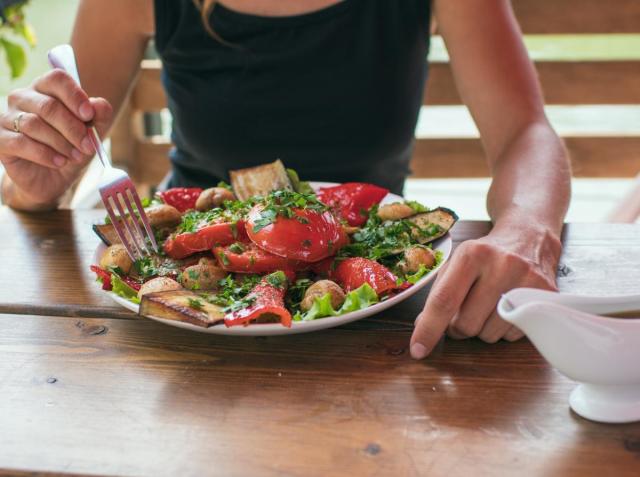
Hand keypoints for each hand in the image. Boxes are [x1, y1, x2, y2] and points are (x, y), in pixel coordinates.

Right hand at [0, 69, 111, 206]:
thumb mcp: (91, 134)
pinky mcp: (0, 139)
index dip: (75, 96)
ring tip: (75, 157)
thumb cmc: (71, 148)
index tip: (89, 115)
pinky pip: (20, 142)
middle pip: (48, 105)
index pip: (57, 79)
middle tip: (87, 146)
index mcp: (46, 89)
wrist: (53, 178)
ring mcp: (8, 118)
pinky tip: (59, 162)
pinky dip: (44, 154)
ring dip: (60, 143)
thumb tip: (99, 105)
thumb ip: (99, 116)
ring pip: (34, 124)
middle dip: (73, 128)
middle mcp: (23, 98)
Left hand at [410, 222, 561, 358]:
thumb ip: (438, 294)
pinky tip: (507, 306)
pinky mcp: (547, 295)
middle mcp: (502, 265)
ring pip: (489, 334)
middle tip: (463, 312)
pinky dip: (504, 328)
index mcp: (472, 254)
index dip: (429, 329)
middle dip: (458, 327)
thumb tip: (423, 328)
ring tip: (488, 306)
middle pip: (466, 324)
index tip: (417, 350)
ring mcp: (527, 280)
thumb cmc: (486, 254)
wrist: (529, 236)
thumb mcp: (457, 263)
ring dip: (482, 329)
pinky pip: (513, 334)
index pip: (445, 300)